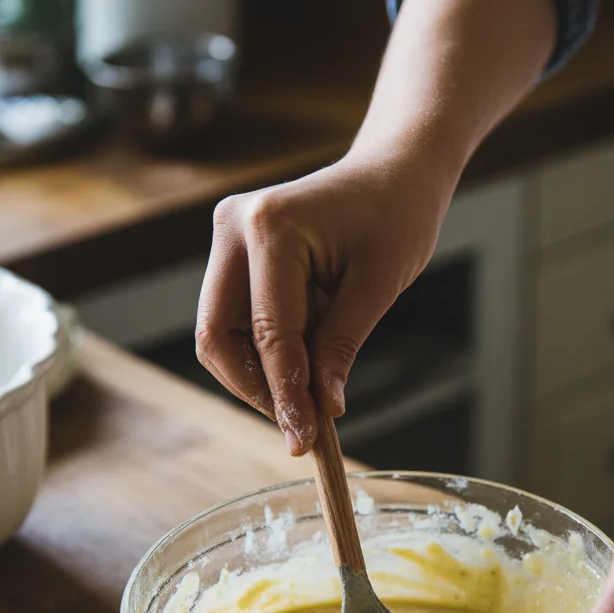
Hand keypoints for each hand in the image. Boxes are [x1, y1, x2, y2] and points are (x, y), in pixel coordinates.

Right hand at [195, 153, 450, 453]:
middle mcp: (234, 226)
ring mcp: (226, 236)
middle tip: (299, 426)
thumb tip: (322, 411)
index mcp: (271, 226)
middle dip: (255, 390)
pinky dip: (261, 353)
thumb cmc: (397, 216)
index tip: (306, 440)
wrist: (393, 172)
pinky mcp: (231, 251)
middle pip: (216, 336)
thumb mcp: (379, 286)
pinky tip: (300, 367)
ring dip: (256, 375)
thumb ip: (341, 348)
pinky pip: (232, 319)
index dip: (287, 394)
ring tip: (306, 397)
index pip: (270, 333)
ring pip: (218, 333)